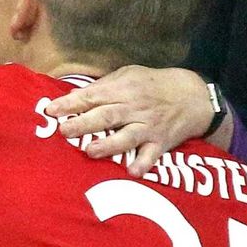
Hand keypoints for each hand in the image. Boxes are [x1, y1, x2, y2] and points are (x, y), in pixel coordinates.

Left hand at [46, 66, 217, 176]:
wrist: (195, 97)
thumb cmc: (154, 84)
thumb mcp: (129, 75)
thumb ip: (103, 86)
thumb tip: (74, 96)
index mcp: (124, 89)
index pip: (92, 96)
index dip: (71, 103)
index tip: (51, 110)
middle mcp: (134, 108)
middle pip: (107, 116)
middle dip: (85, 124)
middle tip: (64, 131)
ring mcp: (148, 127)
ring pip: (127, 136)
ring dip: (109, 145)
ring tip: (90, 151)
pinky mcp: (160, 143)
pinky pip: (151, 155)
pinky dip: (143, 164)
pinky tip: (132, 172)